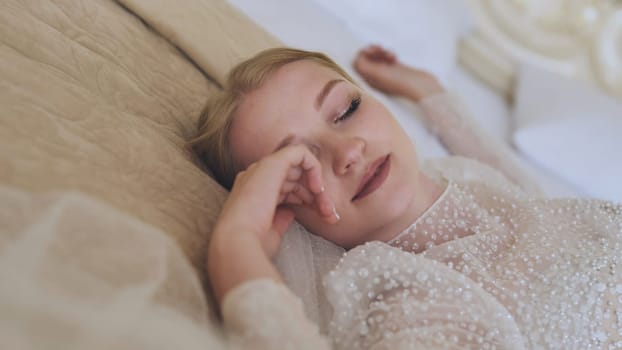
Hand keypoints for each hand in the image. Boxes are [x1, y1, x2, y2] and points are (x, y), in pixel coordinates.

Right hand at [208, 145, 337, 303]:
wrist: (239, 241)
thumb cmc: (253, 243)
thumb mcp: (272, 230)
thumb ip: (282, 217)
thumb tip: (291, 212)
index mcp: (254, 191)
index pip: (286, 188)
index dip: (307, 201)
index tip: (323, 218)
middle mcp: (256, 177)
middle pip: (295, 178)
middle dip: (317, 196)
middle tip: (331, 216)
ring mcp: (262, 168)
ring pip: (300, 168)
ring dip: (318, 188)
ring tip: (327, 209)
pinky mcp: (272, 163)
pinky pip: (299, 152)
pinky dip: (313, 167)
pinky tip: (317, 188)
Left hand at [353, 45, 444, 100]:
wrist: (421, 87)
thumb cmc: (400, 82)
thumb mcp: (378, 74)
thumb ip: (364, 66)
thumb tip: (356, 58)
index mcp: (369, 80)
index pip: (358, 65)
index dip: (362, 54)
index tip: (371, 50)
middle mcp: (376, 78)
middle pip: (367, 59)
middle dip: (372, 51)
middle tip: (380, 48)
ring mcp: (386, 74)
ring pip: (377, 58)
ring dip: (381, 52)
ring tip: (389, 54)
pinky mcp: (396, 69)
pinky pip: (387, 58)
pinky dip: (389, 54)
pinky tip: (394, 56)